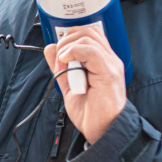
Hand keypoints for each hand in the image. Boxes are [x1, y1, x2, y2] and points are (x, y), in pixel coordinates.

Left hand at [43, 23, 126, 143]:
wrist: (103, 131)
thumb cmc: (91, 112)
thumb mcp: (69, 85)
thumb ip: (60, 67)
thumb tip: (50, 49)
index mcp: (102, 61)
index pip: (89, 33)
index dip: (70, 37)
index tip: (58, 51)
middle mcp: (109, 59)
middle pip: (88, 30)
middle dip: (67, 38)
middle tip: (59, 56)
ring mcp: (111, 64)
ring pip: (88, 36)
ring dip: (68, 46)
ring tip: (62, 62)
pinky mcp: (108, 72)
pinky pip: (91, 51)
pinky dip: (73, 51)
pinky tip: (65, 61)